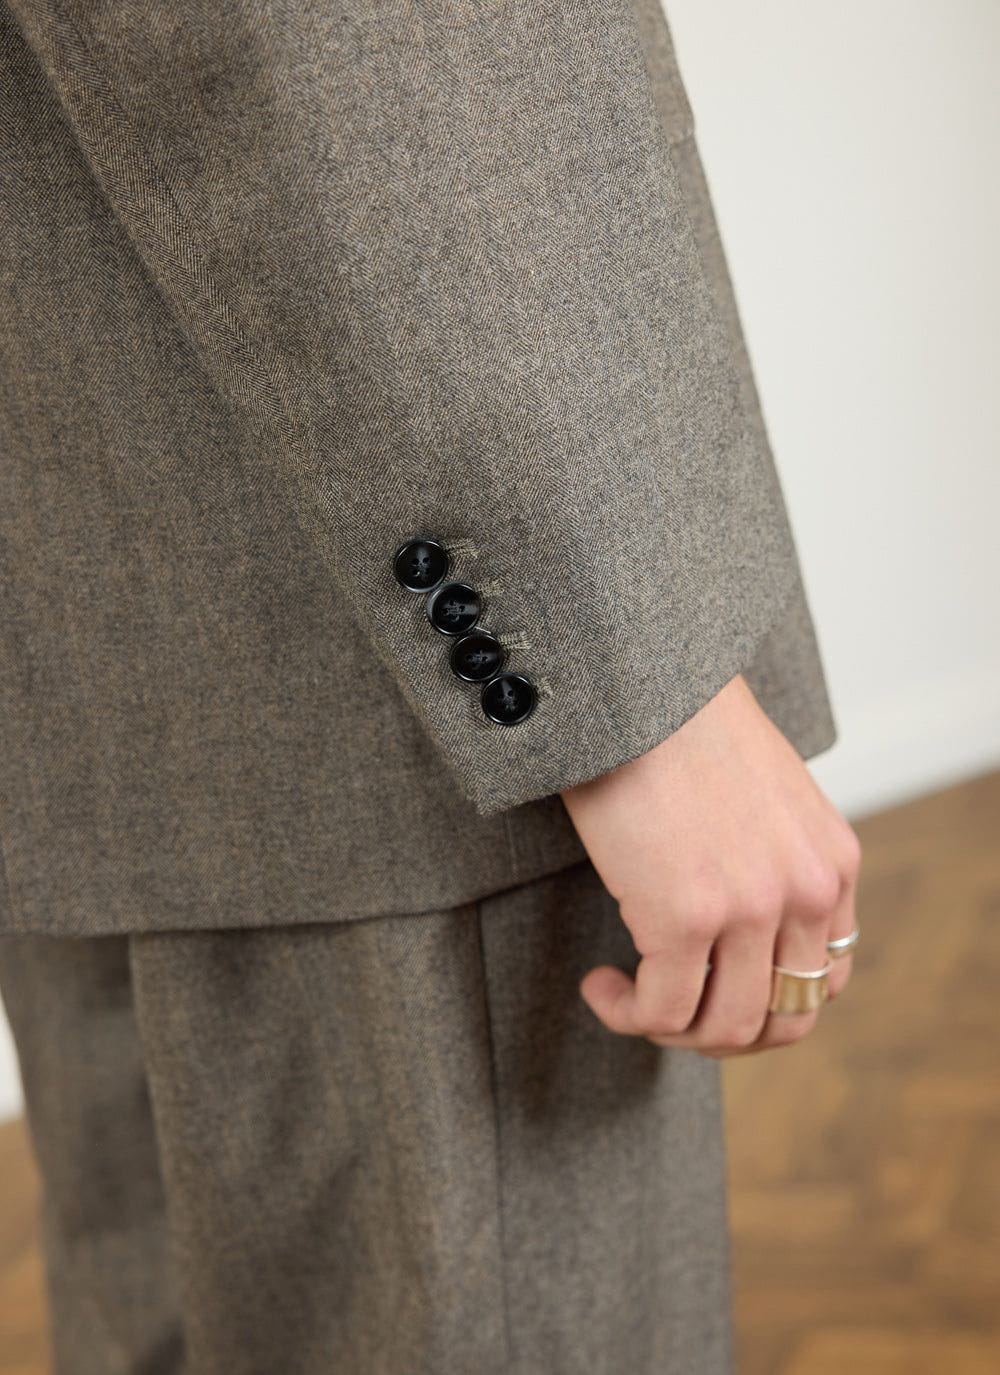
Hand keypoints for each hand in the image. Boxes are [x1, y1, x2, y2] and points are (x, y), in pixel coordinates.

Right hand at [559, 674, 859, 1056]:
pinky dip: (626, 1013)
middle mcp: (804, 892)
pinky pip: (660, 1011)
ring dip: (671, 1031)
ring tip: (628, 999)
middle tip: (671, 1013)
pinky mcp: (684, 917)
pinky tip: (600, 986)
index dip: (770, 1005)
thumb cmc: (683, 729)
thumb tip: (738, 932)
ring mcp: (749, 909)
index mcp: (831, 864)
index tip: (715, 989)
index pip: (827, 980)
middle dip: (723, 1035)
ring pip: (723, 1029)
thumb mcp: (766, 798)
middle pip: (785, 1021)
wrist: (639, 685)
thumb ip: (776, 862)